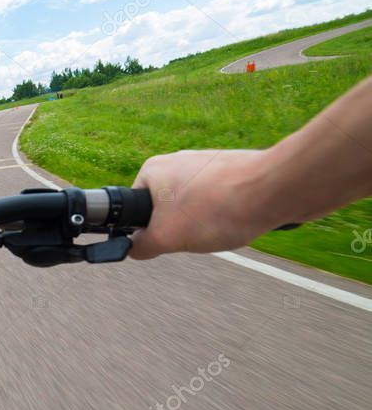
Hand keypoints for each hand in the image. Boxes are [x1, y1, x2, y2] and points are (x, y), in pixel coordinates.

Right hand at [129, 149, 277, 259]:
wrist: (275, 190)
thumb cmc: (217, 209)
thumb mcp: (166, 238)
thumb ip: (141, 246)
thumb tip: (134, 249)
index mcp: (152, 169)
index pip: (134, 209)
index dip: (147, 230)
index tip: (165, 239)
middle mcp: (176, 160)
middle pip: (166, 208)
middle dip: (179, 227)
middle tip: (193, 235)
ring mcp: (206, 163)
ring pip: (194, 205)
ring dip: (203, 221)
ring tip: (219, 226)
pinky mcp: (231, 169)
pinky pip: (218, 199)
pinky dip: (224, 213)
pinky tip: (236, 219)